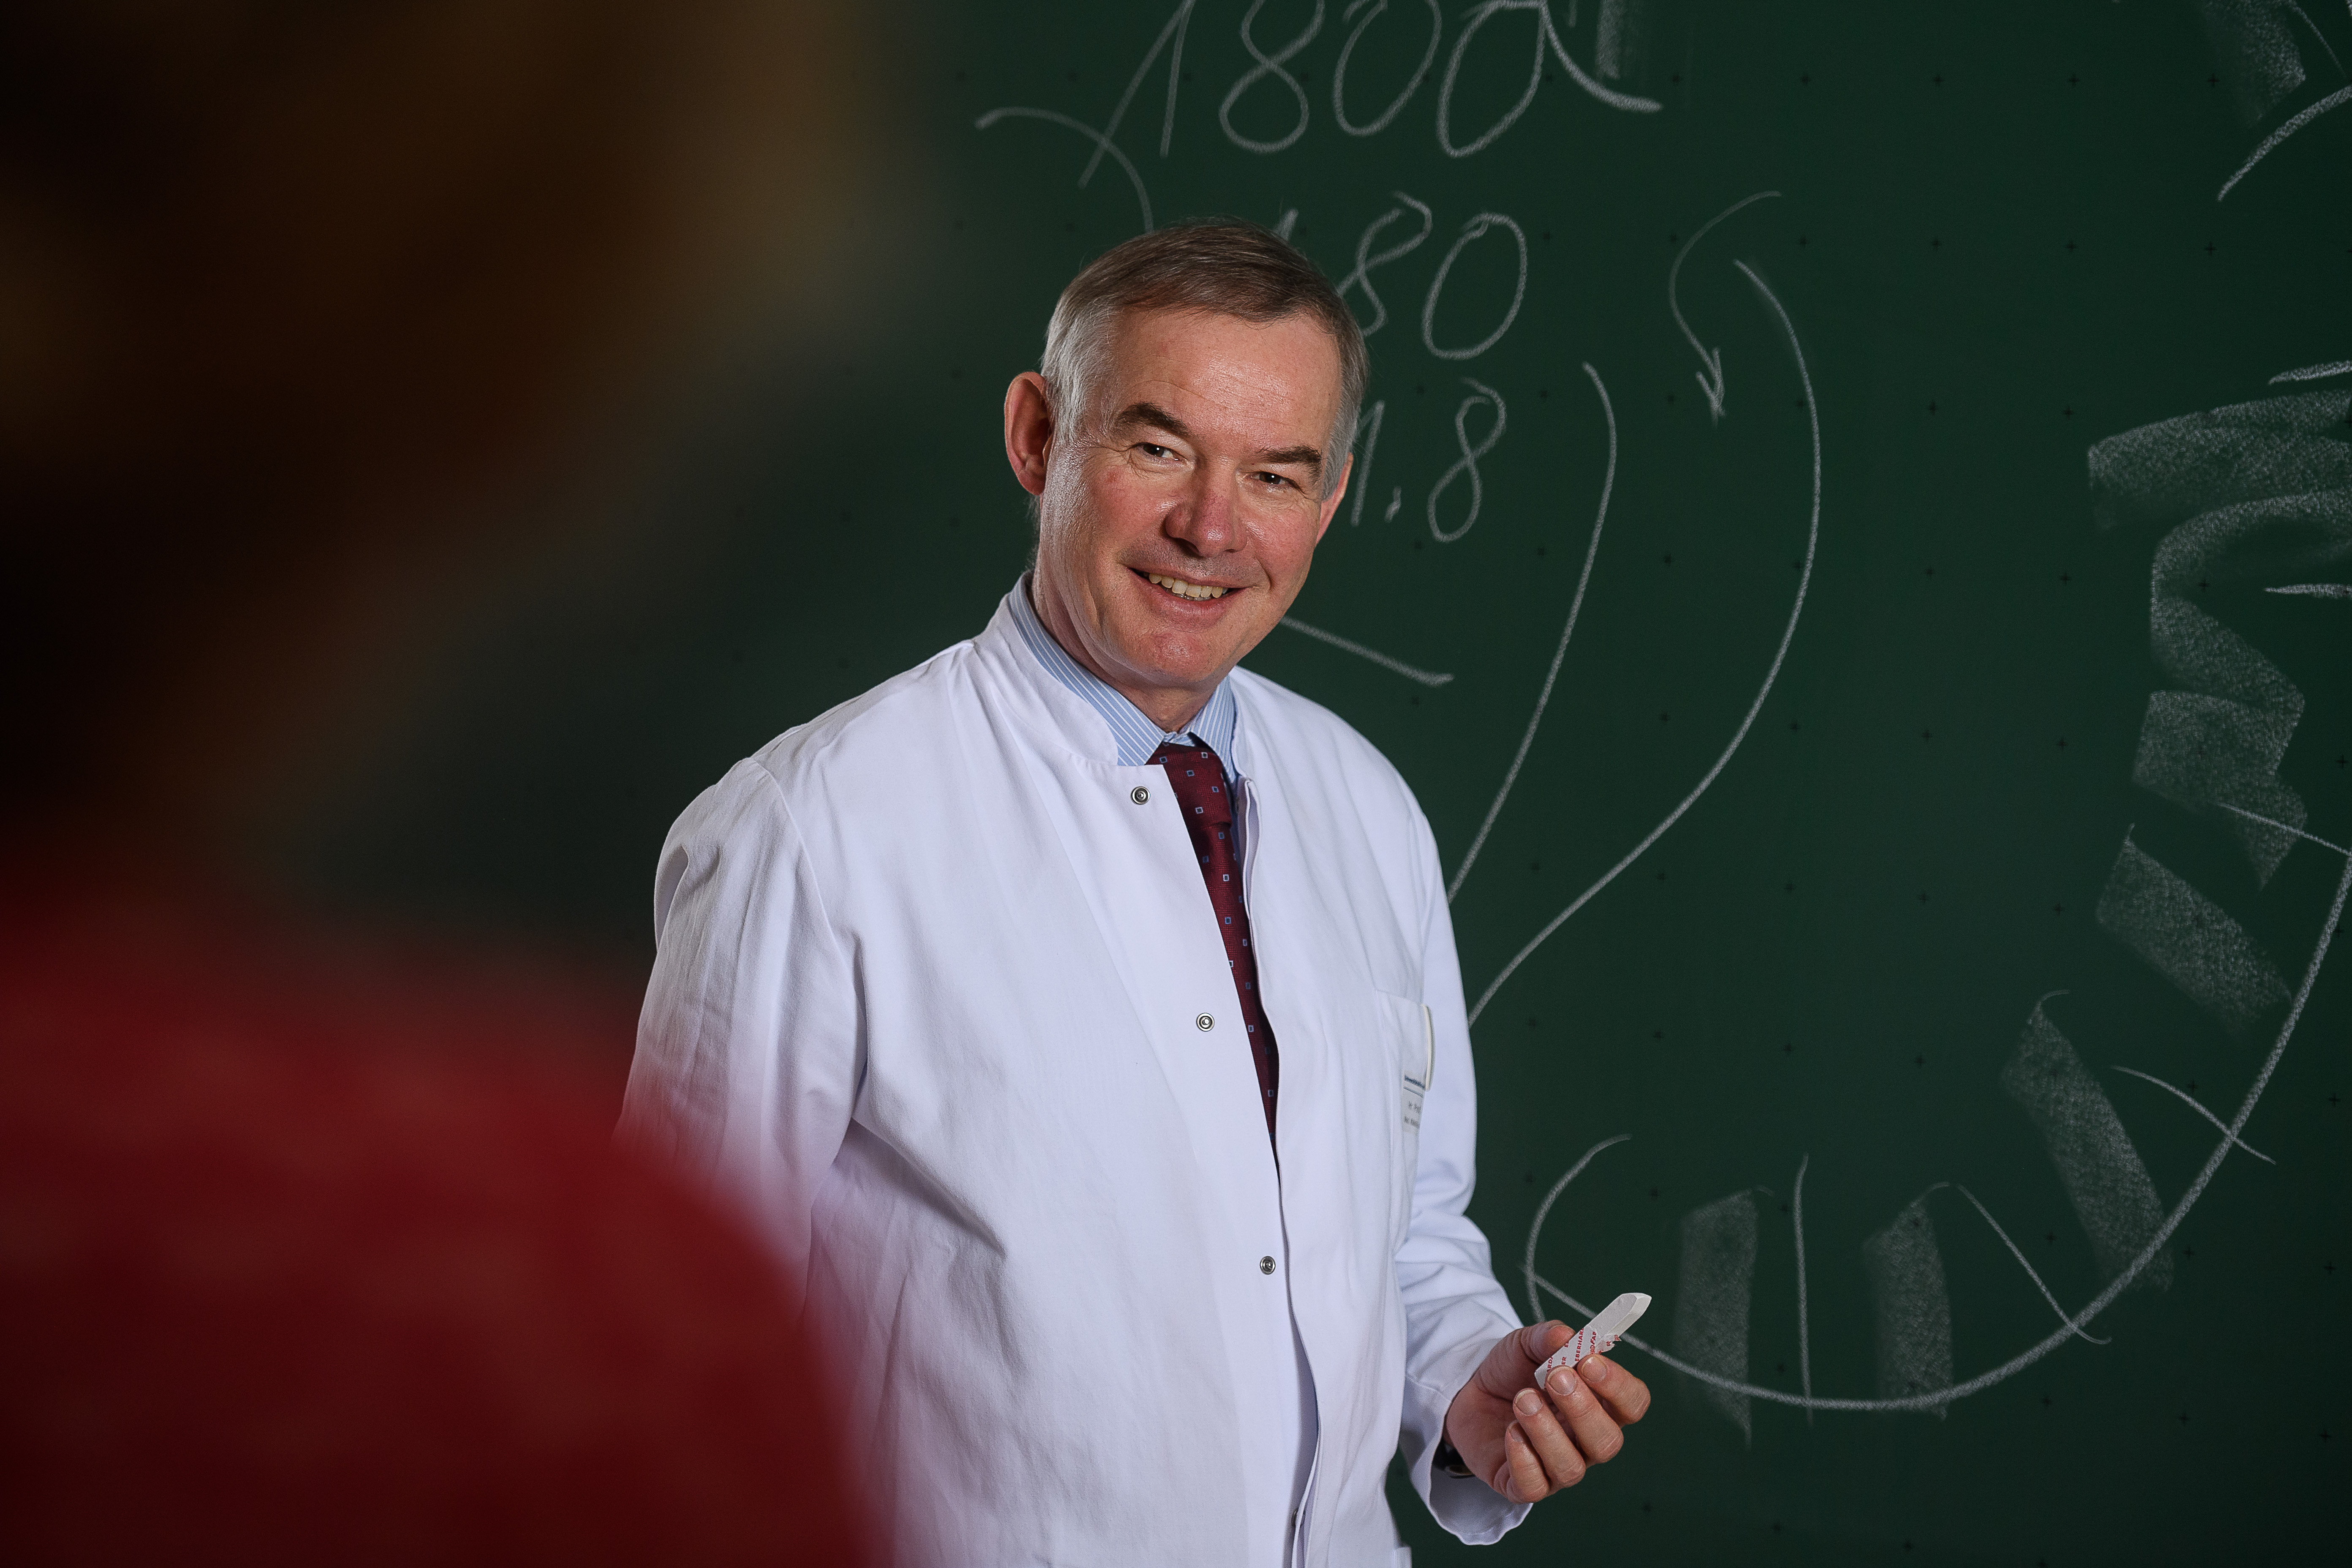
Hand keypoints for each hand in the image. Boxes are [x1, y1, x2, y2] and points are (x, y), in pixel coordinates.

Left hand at [1442, 1322, 1649, 1502]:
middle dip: (1583, 1408)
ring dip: (1546, 1430)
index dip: (1618, 1386)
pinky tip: (1511, 1432)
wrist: (1468, 1394)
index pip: (1632, 1404)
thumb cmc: (1510, 1372)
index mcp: (1600, 1405)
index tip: (1589, 1362)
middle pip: (1608, 1441)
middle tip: (1554, 1377)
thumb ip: (1549, 1337)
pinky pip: (1534, 1487)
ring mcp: (1557, 1467)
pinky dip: (1523, 1460)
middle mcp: (1585, 1442)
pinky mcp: (1525, 1484)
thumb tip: (1569, 1336)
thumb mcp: (1526, 1344)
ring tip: (1522, 1399)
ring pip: (1571, 1467)